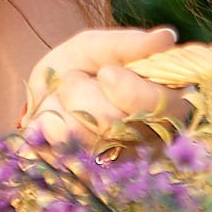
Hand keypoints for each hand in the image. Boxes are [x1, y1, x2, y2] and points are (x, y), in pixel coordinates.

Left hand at [18, 27, 188, 153]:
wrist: (43, 94)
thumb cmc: (81, 67)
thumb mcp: (98, 47)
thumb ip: (129, 45)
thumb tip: (167, 38)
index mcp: (165, 101)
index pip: (166, 108)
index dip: (134, 94)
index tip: (106, 73)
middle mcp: (150, 138)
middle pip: (122, 125)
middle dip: (85, 95)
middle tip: (76, 79)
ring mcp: (121, 161)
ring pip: (90, 138)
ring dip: (64, 108)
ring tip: (65, 98)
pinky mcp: (90, 174)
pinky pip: (64, 151)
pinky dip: (49, 126)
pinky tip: (52, 119)